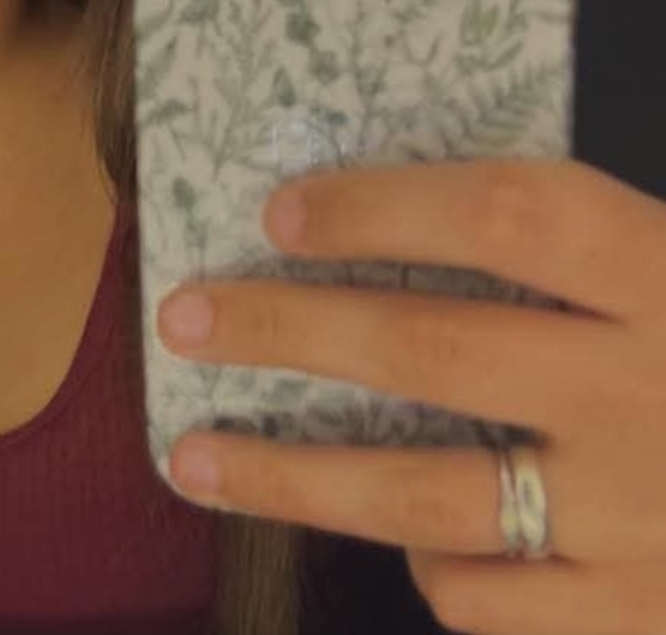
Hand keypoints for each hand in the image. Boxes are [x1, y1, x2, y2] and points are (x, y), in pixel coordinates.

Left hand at [155, 156, 665, 634]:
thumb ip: (581, 254)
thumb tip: (392, 224)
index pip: (505, 214)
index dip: (382, 207)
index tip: (282, 212)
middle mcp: (652, 394)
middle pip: (431, 351)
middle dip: (285, 333)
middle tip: (181, 319)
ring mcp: (647, 522)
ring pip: (427, 495)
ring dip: (291, 476)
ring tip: (193, 456)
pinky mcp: (645, 622)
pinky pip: (488, 601)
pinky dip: (430, 567)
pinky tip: (403, 540)